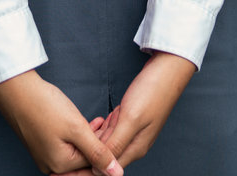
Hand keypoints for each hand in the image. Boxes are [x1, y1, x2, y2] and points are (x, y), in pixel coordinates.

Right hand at [0, 71, 122, 174]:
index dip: (107, 143)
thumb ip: (98, 152)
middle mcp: (51, 165)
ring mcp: (45, 155)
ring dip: (89, 137)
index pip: (94, 162)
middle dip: (98, 141)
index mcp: (60, 166)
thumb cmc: (43, 106)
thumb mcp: (76, 128)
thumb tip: (116, 173)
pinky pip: (66, 144)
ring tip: (99, 120)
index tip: (115, 127)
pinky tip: (84, 122)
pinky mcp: (42, 143)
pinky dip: (78, 134)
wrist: (16, 89)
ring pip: (77, 149)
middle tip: (108, 122)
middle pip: (85, 158)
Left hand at [67, 52, 196, 173]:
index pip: (105, 168)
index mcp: (135, 148)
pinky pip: (112, 130)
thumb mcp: (131, 119)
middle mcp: (134, 144)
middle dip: (88, 151)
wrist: (168, 70)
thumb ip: (116, 144)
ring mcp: (133, 132)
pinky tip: (100, 119)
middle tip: (71, 143)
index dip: (86, 166)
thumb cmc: (152, 92)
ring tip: (85, 127)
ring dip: (95, 136)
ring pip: (107, 142)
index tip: (68, 161)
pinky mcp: (132, 120)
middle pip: (105, 156)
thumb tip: (101, 167)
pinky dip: (103, 126)